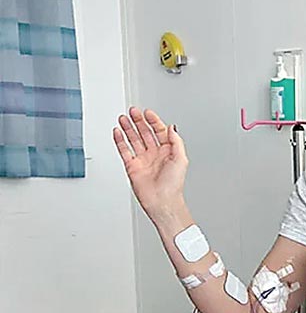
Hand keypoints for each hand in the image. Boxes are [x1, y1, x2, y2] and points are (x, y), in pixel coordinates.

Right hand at [113, 107, 187, 224]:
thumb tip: (172, 127)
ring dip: (128, 128)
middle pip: (145, 133)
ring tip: (123, 118)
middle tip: (133, 112)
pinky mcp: (132, 167)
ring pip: (134, 139)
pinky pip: (124, 150)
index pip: (159, 131)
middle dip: (139, 121)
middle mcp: (155, 154)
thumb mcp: (181, 159)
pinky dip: (120, 141)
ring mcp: (143, 160)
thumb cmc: (173, 184)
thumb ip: (176, 141)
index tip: (147, 112)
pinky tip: (117, 132)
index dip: (153, 121)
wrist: (162, 201)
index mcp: (168, 151)